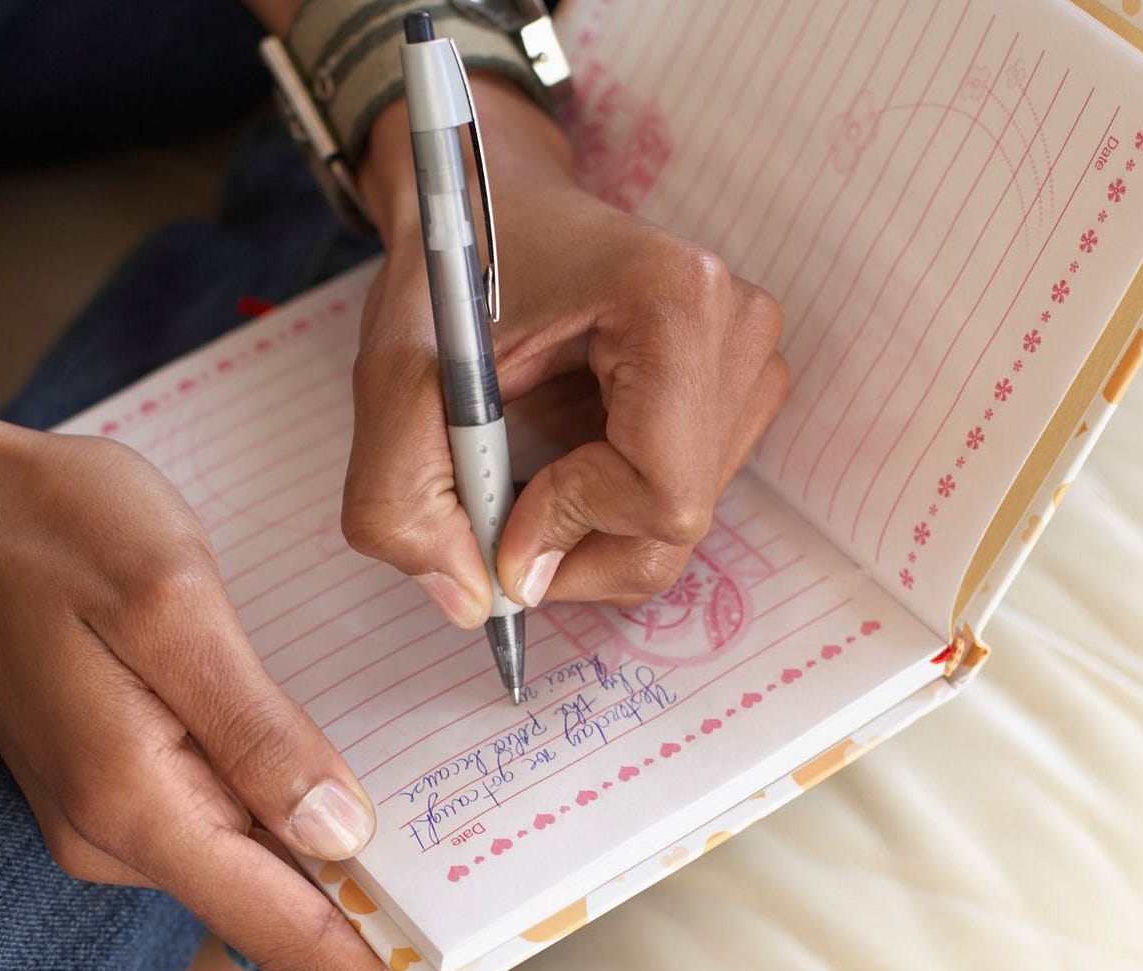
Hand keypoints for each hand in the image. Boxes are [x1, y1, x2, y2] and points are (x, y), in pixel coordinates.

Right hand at [0, 386, 402, 970]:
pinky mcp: (108, 785)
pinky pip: (213, 826)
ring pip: (243, 867)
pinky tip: (328, 782)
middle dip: (365, 908)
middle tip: (471, 885)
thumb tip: (340, 837)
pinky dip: (277, 817)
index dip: (368, 957)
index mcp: (136, 806)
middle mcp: (115, 839)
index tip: (453, 966)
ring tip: (426, 835)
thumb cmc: (59, 532)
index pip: (274, 927)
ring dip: (325, 861)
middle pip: (266, 907)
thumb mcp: (174, 607)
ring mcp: (105, 819)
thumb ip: (256, 731)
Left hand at [344, 80, 788, 621]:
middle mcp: (737, 325)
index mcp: (673, 302)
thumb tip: (475, 602)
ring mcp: (750, 353)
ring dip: (592, 528)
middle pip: (678, 521)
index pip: (661, 494)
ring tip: (532, 466)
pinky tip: (570, 455)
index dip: (571, 529)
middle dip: (578, 547)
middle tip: (503, 516)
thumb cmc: (448, 269)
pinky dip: (615, 505)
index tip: (498, 517)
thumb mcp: (392, 379)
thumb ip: (404, 503)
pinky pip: (687, 494)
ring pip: (682, 520)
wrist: (489, 196)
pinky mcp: (742, 379)